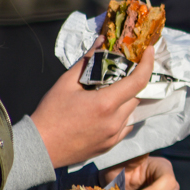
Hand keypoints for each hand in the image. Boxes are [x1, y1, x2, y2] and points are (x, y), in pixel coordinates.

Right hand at [31, 47, 154, 167]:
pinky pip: (126, 126)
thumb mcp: (66, 82)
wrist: (40, 148)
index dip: (148, 64)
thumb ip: (88, 61)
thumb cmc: (51, 113)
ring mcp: (114, 136)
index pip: (138, 81)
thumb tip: (101, 41)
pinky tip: (110, 109)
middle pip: (136, 96)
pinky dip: (123, 115)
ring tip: (115, 90)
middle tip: (125, 71)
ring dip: (128, 99)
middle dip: (134, 81)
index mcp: (106, 104)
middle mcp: (115, 121)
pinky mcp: (111, 145)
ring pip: (132, 112)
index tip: (149, 52)